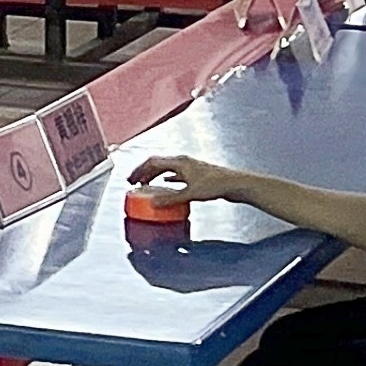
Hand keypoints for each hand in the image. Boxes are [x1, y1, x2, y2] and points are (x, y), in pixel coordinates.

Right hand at [131, 153, 256, 207]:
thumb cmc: (216, 185)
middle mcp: (183, 161)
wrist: (236, 184)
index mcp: (179, 162)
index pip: (152, 162)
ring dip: (154, 175)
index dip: (139, 171)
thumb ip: (171, 198)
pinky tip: (166, 182)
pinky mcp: (196, 174)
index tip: (130, 180)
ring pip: (166, 168)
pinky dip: (167, 177)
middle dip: (144, 172)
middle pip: (157, 163)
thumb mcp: (191, 194)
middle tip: (134, 182)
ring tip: (146, 184)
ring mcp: (190, 167)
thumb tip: (154, 203)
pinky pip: (175, 173)